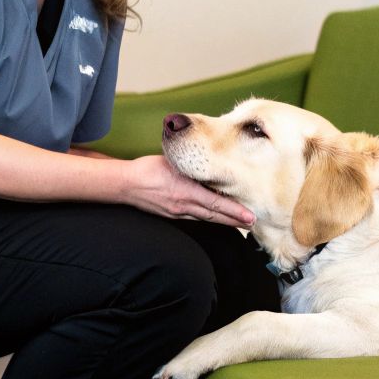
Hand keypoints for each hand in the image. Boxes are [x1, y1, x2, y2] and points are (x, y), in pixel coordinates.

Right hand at [118, 155, 254, 226]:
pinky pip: (195, 217)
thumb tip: (206, 154)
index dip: (234, 212)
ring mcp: (177, 212)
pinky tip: (215, 217)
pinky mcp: (172, 214)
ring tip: (240, 223)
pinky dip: (208, 218)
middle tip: (253, 223)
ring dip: (224, 221)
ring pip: (206, 218)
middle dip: (234, 221)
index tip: (250, 216)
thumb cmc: (146, 169)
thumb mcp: (171, 161)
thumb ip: (190, 162)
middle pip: (214, 216)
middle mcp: (184, 205)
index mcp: (185, 191)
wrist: (125, 185)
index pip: (215, 204)